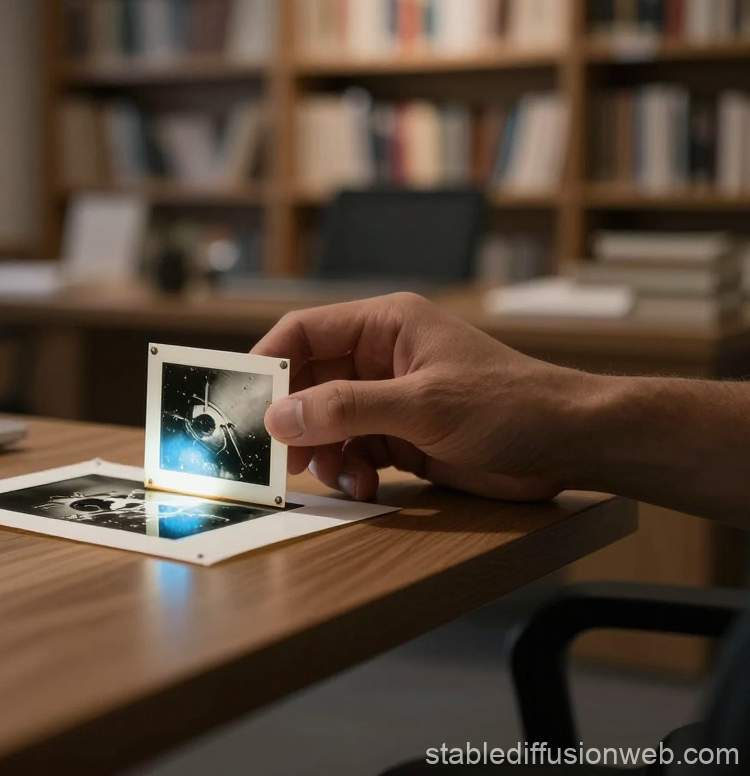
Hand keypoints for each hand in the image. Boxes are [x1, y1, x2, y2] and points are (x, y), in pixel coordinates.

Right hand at [253, 293, 599, 502]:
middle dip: (295, 419)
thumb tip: (279, 415)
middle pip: (309, 381)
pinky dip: (348, 469)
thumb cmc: (509, 405)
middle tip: (283, 456)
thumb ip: (348, 408)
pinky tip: (365, 485)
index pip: (305, 332)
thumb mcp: (424, 405)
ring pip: (326, 421)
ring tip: (342, 477)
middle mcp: (380, 357)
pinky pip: (351, 448)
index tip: (241, 400)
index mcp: (385, 325)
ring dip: (323, 452)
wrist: (570, 445)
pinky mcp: (401, 434)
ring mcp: (389, 397)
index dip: (268, 362)